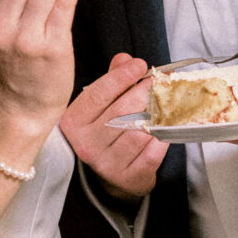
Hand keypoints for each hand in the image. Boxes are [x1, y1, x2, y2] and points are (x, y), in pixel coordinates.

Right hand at [59, 52, 168, 201]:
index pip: (98, 95)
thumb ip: (112, 82)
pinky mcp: (128, 177)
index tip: (139, 65)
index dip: (120, 77)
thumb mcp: (100, 106)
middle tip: (157, 82)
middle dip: (143, 92)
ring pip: (139, 132)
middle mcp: (86, 144)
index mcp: (74, 123)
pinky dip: (161, 138)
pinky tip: (163, 129)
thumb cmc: (104, 133)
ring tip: (163, 105)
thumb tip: (124, 59)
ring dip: (155, 116)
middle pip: (122, 111)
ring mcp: (107, 164)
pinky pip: (152, 152)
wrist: (109, 177)